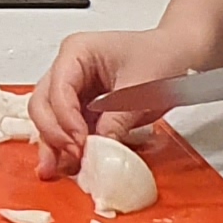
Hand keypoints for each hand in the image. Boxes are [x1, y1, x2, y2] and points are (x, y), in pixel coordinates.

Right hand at [32, 25, 213, 168]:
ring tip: (56, 170)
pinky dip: (66, 147)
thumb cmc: (162, 57)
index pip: (58, 88)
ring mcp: (74, 89)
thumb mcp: (140, 89)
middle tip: (71, 156)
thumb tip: (97, 150)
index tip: (80, 142)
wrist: (180, 56)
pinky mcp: (83, 108)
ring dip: (52, 145)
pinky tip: (69, 165)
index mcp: (77, 52)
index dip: (65, 118)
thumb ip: (116, 120)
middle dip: (52, 133)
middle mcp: (68, 69)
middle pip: (42, 104)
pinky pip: (67, 129)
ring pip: (49, 119)